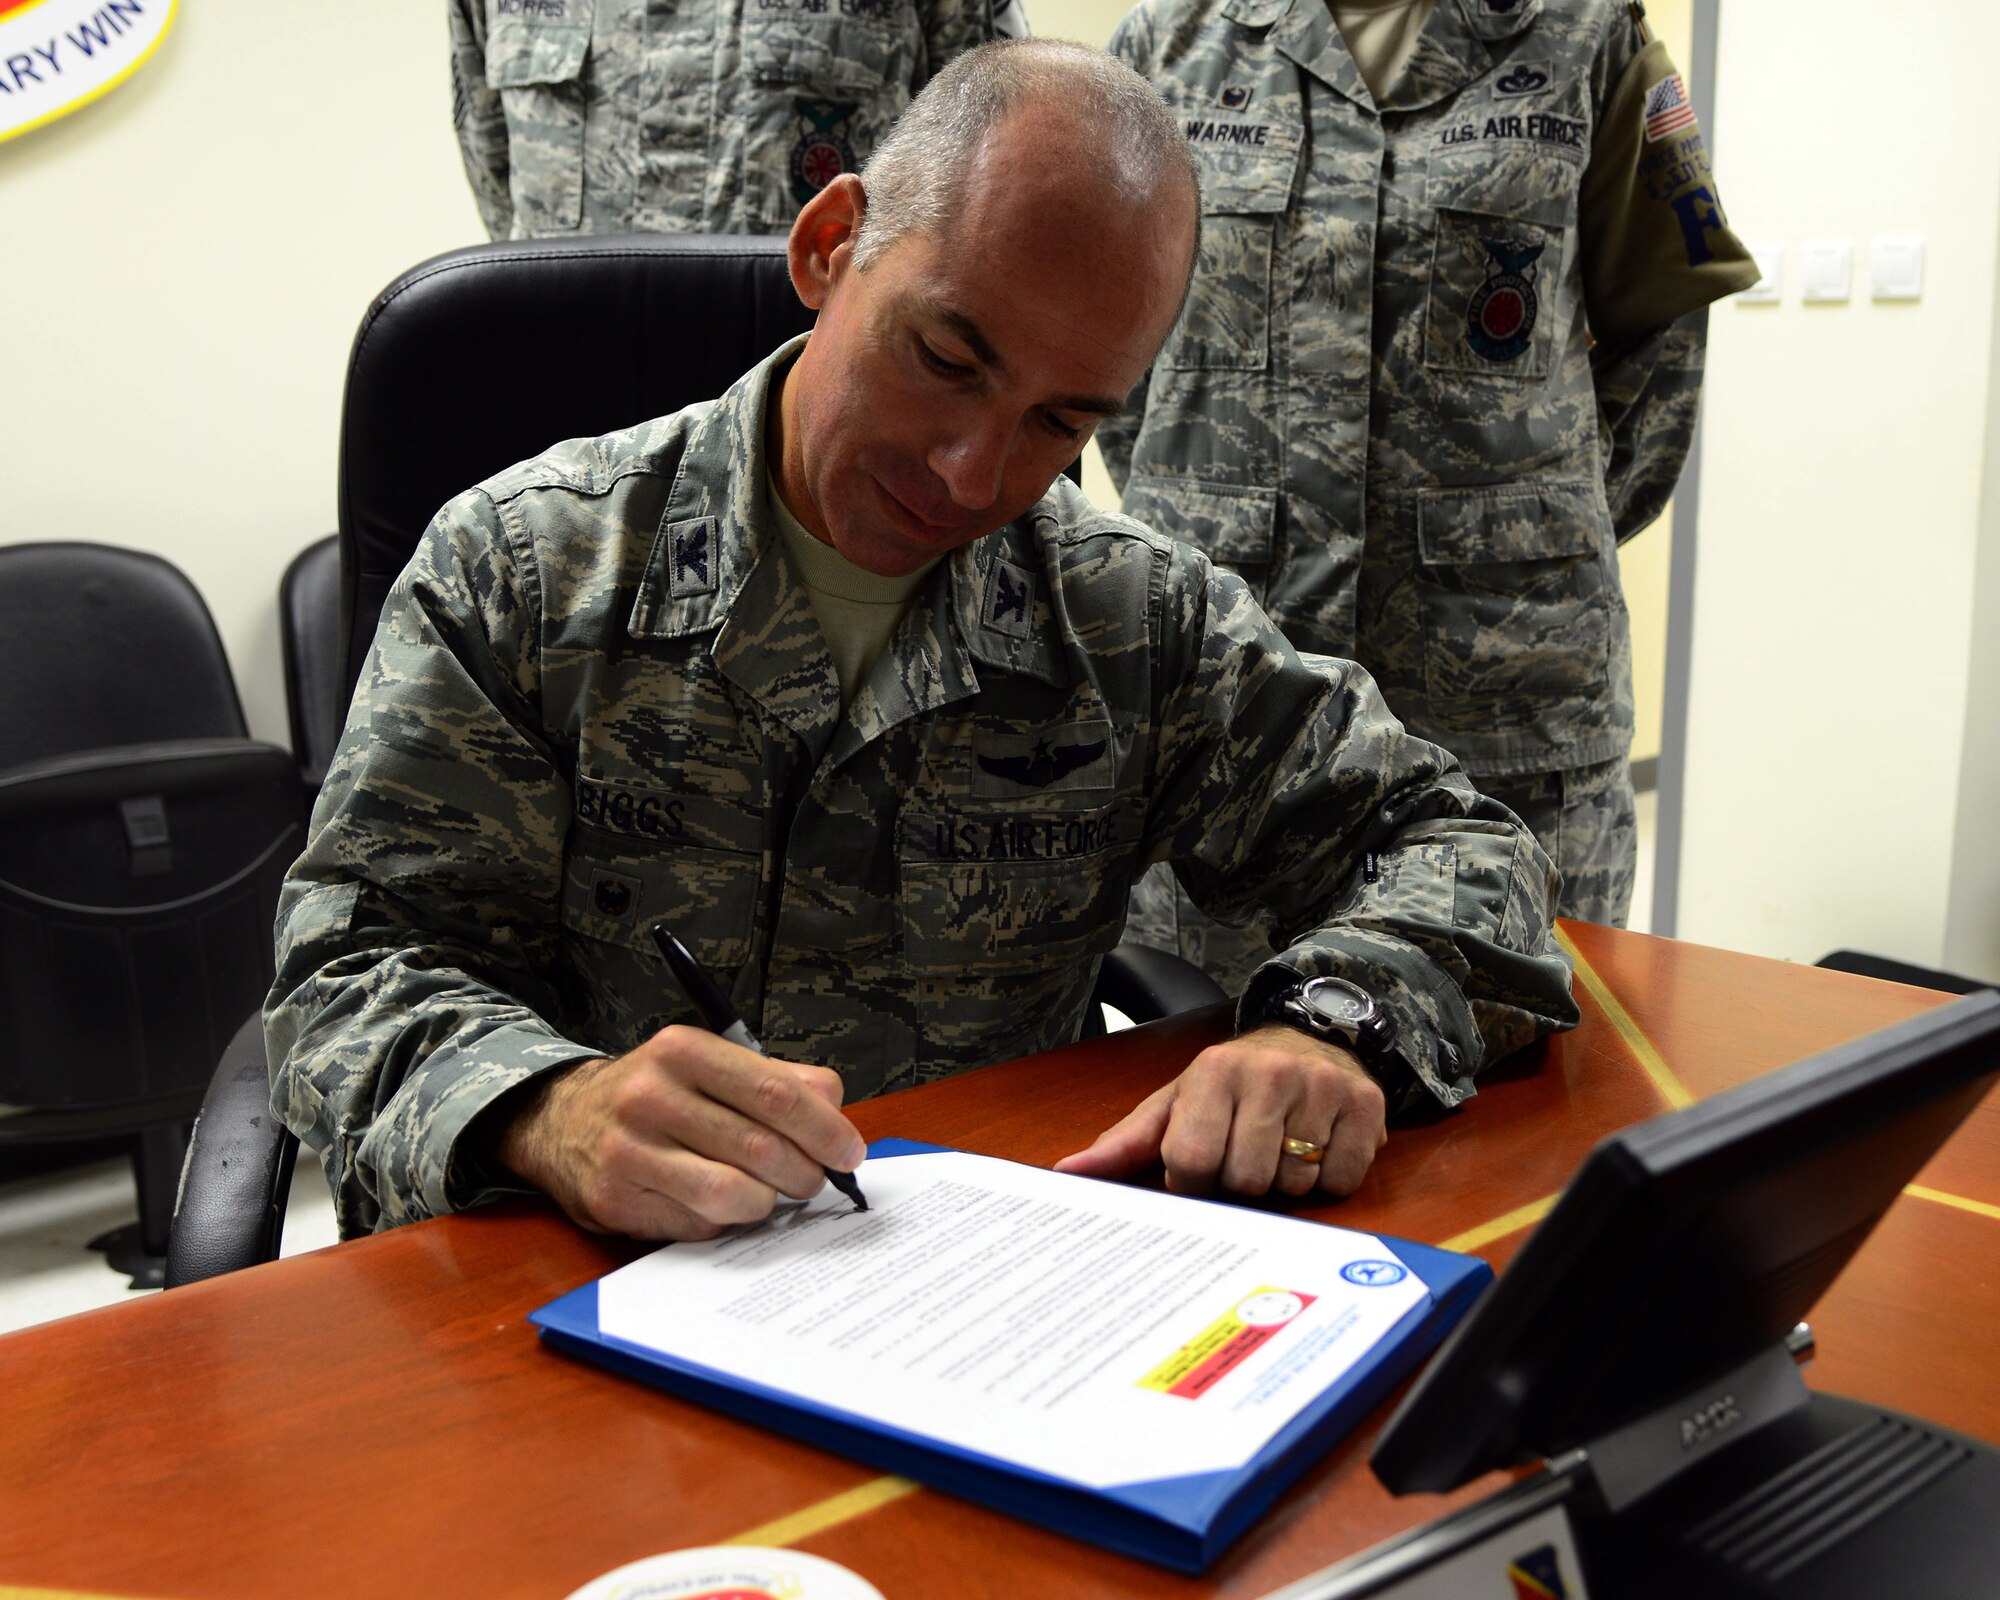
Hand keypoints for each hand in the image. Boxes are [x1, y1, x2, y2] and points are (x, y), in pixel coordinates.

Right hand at [498, 1025, 864, 1239]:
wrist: (561, 1122)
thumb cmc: (656, 1094)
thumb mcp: (711, 1065)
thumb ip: (779, 1080)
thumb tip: (835, 1112)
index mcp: (683, 1050)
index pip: (776, 1093)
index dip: (824, 1129)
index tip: (850, 1152)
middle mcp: (650, 1095)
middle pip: (761, 1148)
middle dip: (804, 1173)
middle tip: (814, 1179)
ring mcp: (628, 1151)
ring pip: (734, 1194)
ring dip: (767, 1201)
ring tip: (769, 1191)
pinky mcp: (615, 1200)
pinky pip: (698, 1224)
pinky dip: (724, 1220)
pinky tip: (717, 1202)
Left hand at [1053, 1024, 1387, 1198]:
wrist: (1313, 1036)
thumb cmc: (1232, 1085)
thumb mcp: (1175, 1103)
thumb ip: (1123, 1143)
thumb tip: (1064, 1173)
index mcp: (1213, 1071)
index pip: (1193, 1161)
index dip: (1194, 1179)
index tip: (1201, 1165)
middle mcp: (1269, 1072)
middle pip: (1246, 1180)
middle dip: (1242, 1180)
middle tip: (1247, 1151)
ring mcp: (1321, 1087)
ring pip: (1294, 1185)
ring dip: (1285, 1181)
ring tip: (1283, 1145)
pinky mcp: (1366, 1106)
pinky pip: (1340, 1181)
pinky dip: (1328, 1178)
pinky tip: (1319, 1146)